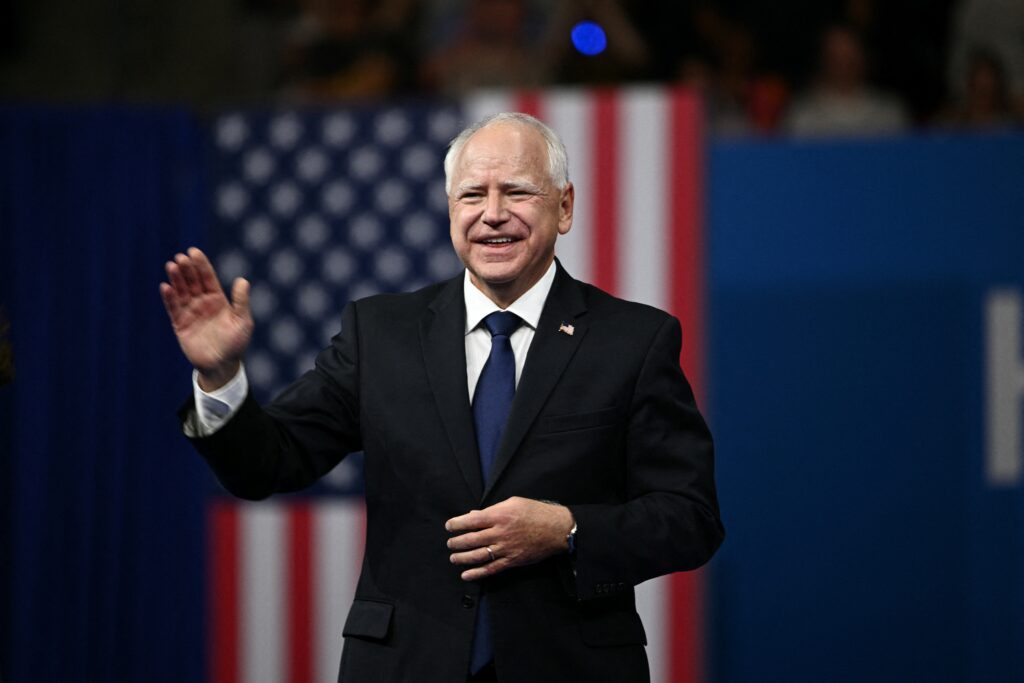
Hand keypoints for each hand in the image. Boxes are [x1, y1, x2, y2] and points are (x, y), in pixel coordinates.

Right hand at [159, 247, 253, 389]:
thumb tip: (243, 280)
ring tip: (172, 266)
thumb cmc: (235, 344)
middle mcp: (202, 303)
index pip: (207, 278)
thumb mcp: (243, 322)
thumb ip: (241, 302)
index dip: (201, 265)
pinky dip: (169, 298)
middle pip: (192, 281)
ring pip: (181, 292)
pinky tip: (165, 286)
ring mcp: (190, 313)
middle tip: (181, 258)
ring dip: (176, 279)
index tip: (194, 252)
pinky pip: (173, 308)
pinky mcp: (180, 324)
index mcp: (218, 300)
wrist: (222, 366)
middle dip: (187, 269)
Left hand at [446, 497, 573, 580]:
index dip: (456, 524)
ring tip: (453, 557)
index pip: (470, 521)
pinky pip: (491, 569)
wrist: (556, 529)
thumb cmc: (536, 512)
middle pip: (471, 540)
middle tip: (450, 543)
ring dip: (462, 558)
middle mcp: (500, 533)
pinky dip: (477, 573)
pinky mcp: (512, 561)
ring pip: (478, 556)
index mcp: (499, 515)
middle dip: (456, 542)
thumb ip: (492, 509)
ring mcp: (506, 548)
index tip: (449, 526)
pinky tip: (466, 574)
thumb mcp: (513, 502)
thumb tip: (473, 515)